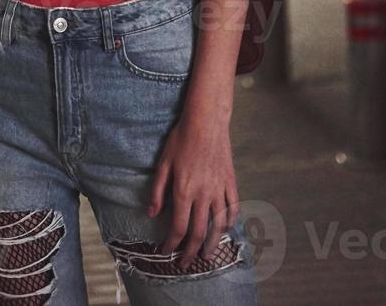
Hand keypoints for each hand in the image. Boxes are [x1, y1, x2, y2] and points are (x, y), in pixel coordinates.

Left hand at [147, 112, 239, 264]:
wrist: (206, 122)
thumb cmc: (181, 140)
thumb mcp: (163, 164)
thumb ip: (158, 191)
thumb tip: (152, 213)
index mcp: (184, 191)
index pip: (178, 227)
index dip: (171, 243)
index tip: (166, 252)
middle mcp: (203, 194)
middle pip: (198, 233)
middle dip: (190, 252)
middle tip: (185, 263)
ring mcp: (219, 190)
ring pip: (218, 225)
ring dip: (212, 244)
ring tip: (207, 256)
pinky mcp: (231, 182)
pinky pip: (233, 208)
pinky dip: (230, 222)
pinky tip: (225, 229)